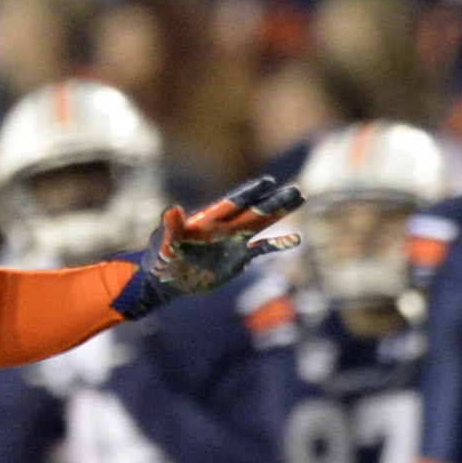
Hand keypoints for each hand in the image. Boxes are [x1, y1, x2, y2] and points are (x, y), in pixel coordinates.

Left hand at [144, 174, 304, 297]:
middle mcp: (225, 227)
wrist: (166, 279)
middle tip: (296, 190)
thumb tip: (171, 210)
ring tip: (300, 197)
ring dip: (279, 213)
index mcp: (209, 221)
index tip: (268, 183)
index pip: (233, 204)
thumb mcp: (165, 245)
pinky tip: (295, 239)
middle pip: (254, 211)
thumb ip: (171, 229)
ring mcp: (233, 241)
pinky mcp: (237, 257)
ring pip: (261, 223)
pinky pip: (261, 249)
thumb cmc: (161, 260)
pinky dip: (277, 244)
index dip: (249, 194)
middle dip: (274, 201)